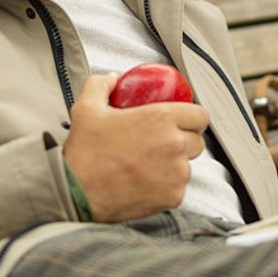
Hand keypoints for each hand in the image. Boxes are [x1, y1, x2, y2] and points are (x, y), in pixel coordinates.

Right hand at [62, 72, 208, 222]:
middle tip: (162, 144)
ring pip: (188, 166)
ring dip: (175, 165)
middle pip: (197, 141)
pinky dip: (166, 186)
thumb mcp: (87, 108)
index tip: (181, 122)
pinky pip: (178, 188)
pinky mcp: (172, 197)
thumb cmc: (85, 153)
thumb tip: (112, 79)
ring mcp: (176, 173)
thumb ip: (101, 85)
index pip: (200, 115)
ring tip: (149, 164)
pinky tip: (145, 182)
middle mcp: (174, 145)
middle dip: (184, 141)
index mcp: (161, 119)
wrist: (77, 193)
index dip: (193, 118)